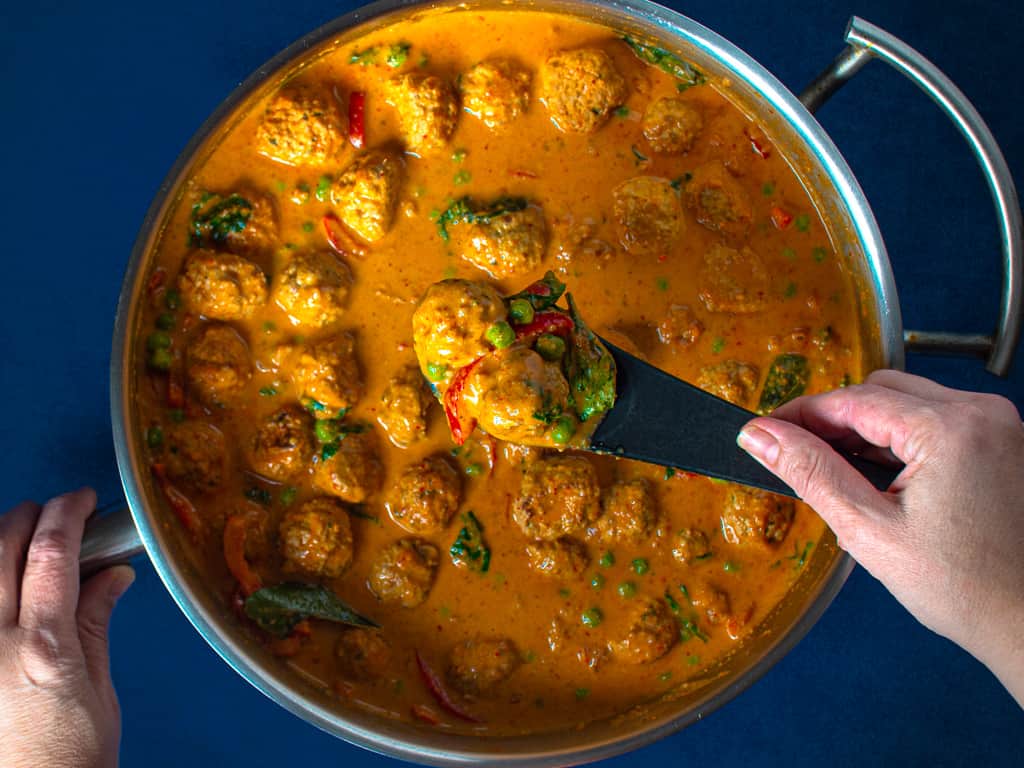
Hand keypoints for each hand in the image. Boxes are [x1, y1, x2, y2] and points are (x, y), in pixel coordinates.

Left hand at [0, 488, 134, 767]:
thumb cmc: (68, 764)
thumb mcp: (99, 693)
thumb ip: (96, 626)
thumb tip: (111, 576)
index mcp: (44, 648)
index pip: (51, 553)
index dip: (67, 513)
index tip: (81, 500)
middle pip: (1, 549)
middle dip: (27, 516)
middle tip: (53, 513)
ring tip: (20, 539)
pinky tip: (2, 581)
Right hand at [737, 370, 1023, 705]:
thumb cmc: (963, 587)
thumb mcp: (868, 529)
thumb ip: (810, 472)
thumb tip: (759, 436)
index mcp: (950, 429)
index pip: (853, 399)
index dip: (800, 413)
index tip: (762, 430)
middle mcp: (981, 412)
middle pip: (880, 390)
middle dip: (833, 419)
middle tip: (795, 454)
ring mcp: (997, 425)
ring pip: (906, 401)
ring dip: (865, 428)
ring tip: (837, 472)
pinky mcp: (1001, 441)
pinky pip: (934, 419)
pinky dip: (899, 438)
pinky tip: (880, 476)